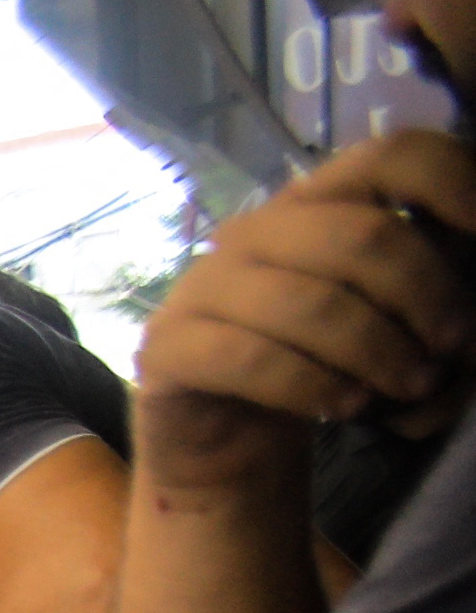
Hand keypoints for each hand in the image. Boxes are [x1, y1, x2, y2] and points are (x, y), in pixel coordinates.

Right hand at [135, 130, 475, 462]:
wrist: (232, 455)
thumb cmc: (327, 379)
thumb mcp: (399, 326)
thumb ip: (435, 292)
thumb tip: (475, 286)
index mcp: (317, 207)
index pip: (387, 156)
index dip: (448, 182)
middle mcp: (255, 231)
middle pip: (360, 234)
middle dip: (422, 295)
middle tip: (450, 351)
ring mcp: (202, 286)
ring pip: (311, 302)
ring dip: (377, 352)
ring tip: (405, 390)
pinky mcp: (167, 348)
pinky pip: (251, 358)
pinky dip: (313, 386)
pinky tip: (344, 409)